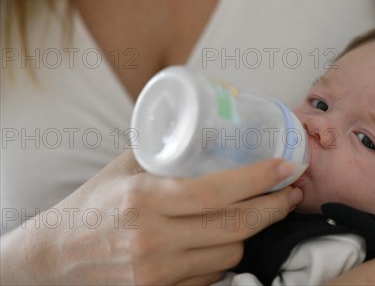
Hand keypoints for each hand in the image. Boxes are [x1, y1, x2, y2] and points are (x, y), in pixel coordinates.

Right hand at [0, 150, 302, 284]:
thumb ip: (167, 151)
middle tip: (291, 191)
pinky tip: (228, 238)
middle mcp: (153, 238)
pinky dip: (226, 255)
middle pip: (236, 225)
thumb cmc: (92, 205)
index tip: (285, 166)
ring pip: (230, 253)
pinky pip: (212, 275)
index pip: (217, 190)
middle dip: (274, 207)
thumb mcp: (126, 168)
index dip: (259, 178)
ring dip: (252, 232)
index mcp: (145, 199)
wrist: (56, 258)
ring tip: (261, 212)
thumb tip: (212, 130)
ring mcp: (157, 271)